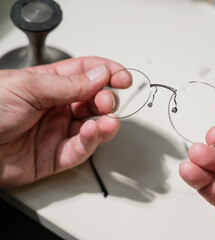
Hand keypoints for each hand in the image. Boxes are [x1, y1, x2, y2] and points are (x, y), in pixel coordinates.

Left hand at [0, 57, 130, 186]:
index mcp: (49, 84)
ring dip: (105, 122)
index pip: (86, 74)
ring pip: (92, 127)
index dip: (107, 73)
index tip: (122, 77)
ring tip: (107, 119)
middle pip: (94, 101)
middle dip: (106, 100)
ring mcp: (57, 132)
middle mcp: (56, 108)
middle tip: (106, 101)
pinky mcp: (55, 157)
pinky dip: (92, 141)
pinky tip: (94, 132)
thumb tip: (100, 75)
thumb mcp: (27, 87)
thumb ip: (68, 84)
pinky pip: (81, 150)